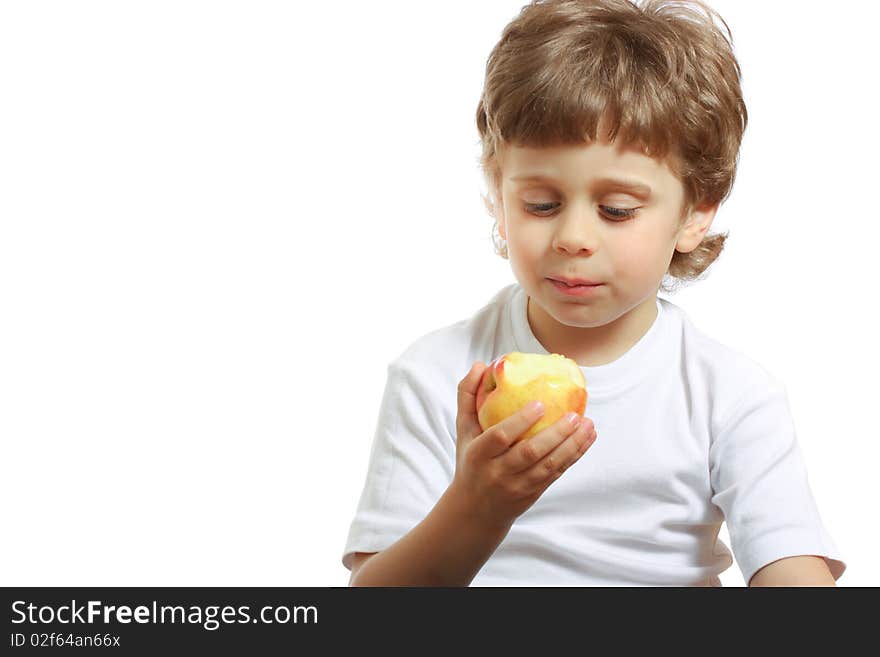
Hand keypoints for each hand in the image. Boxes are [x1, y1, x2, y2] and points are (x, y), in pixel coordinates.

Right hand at [452, 361, 597, 529]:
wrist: (476, 509)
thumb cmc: (470, 460)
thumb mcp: (463, 431)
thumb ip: (468, 396)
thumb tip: (480, 365)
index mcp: (479, 454)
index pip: (500, 437)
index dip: (520, 421)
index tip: (539, 404)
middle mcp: (498, 472)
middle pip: (530, 452)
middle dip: (556, 434)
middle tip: (575, 414)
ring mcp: (518, 485)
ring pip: (549, 465)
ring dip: (572, 445)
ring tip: (588, 424)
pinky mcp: (534, 492)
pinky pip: (558, 472)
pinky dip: (575, 455)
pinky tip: (588, 437)